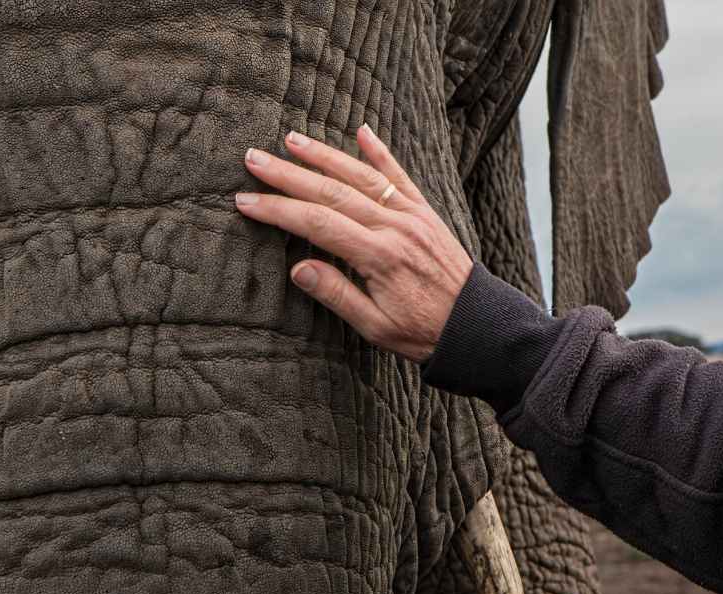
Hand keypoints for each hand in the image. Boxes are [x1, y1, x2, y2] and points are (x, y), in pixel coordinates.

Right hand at [234, 123, 472, 362]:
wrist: (476, 326)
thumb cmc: (423, 332)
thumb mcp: (375, 327)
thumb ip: (337, 295)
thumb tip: (297, 268)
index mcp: (379, 257)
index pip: (317, 224)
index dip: (278, 210)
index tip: (246, 201)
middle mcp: (395, 228)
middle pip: (331, 192)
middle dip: (288, 174)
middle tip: (253, 159)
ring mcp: (412, 216)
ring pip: (362, 176)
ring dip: (324, 156)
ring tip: (291, 140)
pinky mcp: (426, 213)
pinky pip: (400, 176)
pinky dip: (380, 153)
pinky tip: (362, 131)